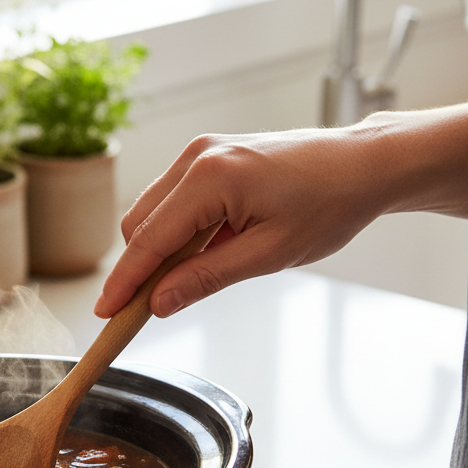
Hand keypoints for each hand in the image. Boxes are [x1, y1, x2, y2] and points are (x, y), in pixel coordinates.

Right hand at [94, 104, 467, 319]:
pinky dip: (173, 232)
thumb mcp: (268, 255)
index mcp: (210, 178)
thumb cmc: (328, 204)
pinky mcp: (207, 156)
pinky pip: (169, 200)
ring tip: (187, 279)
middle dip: (138, 270)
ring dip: (157, 251)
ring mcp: (199, 152)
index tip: (105, 315)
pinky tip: (201, 251)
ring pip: (150, 213)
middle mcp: (196, 157)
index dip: (124, 283)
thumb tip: (159, 303)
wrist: (362, 165)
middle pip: (138, 225)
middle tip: (147, 310)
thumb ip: (205, 278)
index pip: (148, 242)